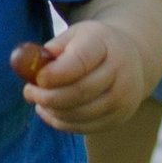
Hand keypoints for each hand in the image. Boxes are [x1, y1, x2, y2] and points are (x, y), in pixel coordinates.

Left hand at [14, 12, 159, 131]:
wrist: (133, 59)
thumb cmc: (95, 45)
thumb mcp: (76, 34)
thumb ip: (54, 48)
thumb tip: (28, 64)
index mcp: (106, 44)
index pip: (81, 61)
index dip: (55, 73)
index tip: (37, 78)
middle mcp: (120, 72)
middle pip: (80, 92)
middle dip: (48, 96)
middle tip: (29, 92)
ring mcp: (123, 98)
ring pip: (80, 114)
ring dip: (52, 110)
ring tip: (38, 100)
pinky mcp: (118, 119)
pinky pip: (84, 127)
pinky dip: (61, 122)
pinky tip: (49, 111)